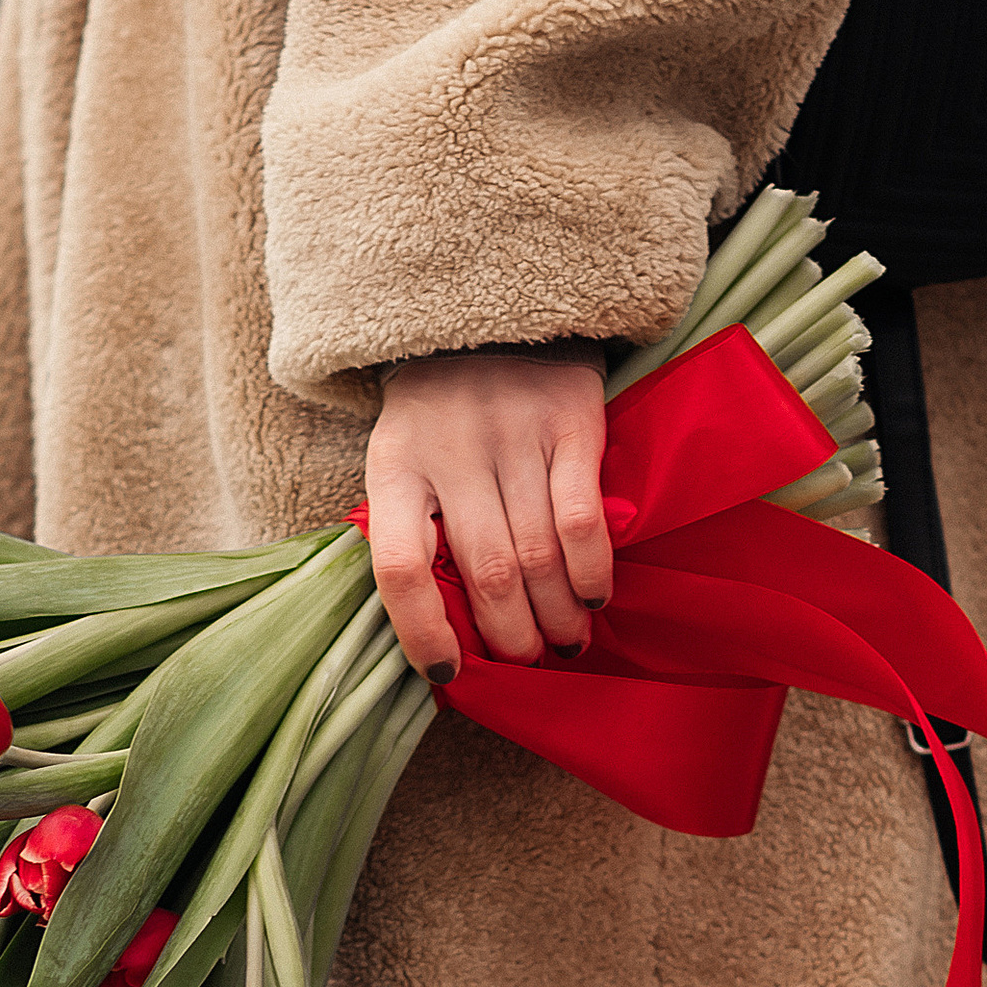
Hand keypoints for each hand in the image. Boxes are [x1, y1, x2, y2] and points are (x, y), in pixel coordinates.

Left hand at [365, 349, 611, 679]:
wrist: (492, 311)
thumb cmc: (442, 411)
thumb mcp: (405, 458)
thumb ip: (417, 528)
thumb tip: (445, 634)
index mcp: (393, 466)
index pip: (398, 568)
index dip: (422, 633)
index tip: (448, 675)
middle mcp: (450, 449)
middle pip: (485, 573)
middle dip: (511, 637)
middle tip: (528, 661)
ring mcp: (512, 432)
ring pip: (537, 555)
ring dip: (557, 616)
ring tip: (566, 642)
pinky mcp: (569, 418)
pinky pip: (582, 518)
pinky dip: (590, 570)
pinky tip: (593, 596)